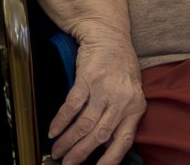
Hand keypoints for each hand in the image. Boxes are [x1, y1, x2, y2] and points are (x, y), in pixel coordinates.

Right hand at [48, 34, 146, 164]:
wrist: (109, 36)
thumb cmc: (120, 66)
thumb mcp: (130, 92)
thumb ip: (121, 116)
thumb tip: (104, 146)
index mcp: (136, 107)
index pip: (124, 140)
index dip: (110, 159)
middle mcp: (122, 100)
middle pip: (99, 136)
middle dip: (80, 154)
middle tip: (67, 164)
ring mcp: (105, 89)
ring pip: (84, 125)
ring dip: (67, 141)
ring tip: (57, 151)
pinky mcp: (88, 79)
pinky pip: (72, 107)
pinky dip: (60, 122)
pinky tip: (53, 131)